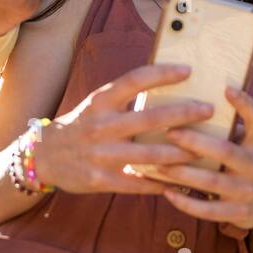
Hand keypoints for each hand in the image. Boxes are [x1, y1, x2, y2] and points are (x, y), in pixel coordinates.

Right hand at [33, 64, 207, 194]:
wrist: (44, 156)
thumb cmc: (82, 124)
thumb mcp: (97, 104)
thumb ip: (125, 96)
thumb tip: (167, 83)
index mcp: (101, 101)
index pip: (134, 80)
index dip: (162, 74)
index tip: (188, 70)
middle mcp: (101, 126)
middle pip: (150, 118)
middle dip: (184, 114)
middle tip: (208, 110)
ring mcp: (101, 155)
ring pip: (150, 154)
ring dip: (181, 153)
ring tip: (203, 149)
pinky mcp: (101, 180)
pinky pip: (138, 182)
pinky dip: (161, 182)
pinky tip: (181, 181)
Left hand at [159, 87, 252, 230]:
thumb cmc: (252, 163)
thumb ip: (237, 123)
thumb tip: (204, 97)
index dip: (244, 103)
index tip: (225, 89)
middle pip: (225, 151)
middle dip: (195, 142)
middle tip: (170, 132)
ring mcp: (246, 192)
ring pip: (211, 182)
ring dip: (183, 172)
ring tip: (158, 163)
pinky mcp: (236, 214)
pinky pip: (207, 210)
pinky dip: (185, 201)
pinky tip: (166, 192)